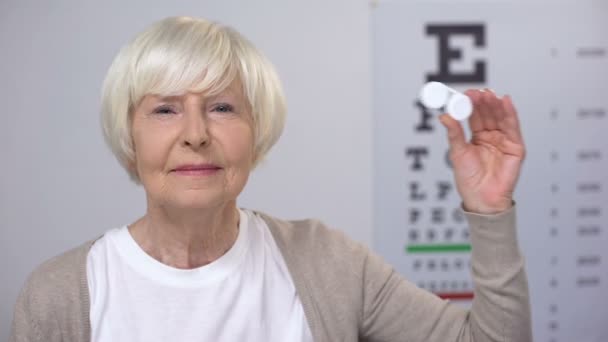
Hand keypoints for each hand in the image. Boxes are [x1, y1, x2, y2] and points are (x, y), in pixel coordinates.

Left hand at [439, 89, 524, 214]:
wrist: (481, 199)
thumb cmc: (469, 179)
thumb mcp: (457, 152)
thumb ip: (454, 133)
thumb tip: (444, 116)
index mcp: (477, 137)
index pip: (474, 116)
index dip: (470, 104)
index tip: (464, 94)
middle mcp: (491, 136)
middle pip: (488, 114)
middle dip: (483, 102)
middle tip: (476, 92)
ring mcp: (504, 140)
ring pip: (500, 118)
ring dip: (495, 105)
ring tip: (488, 94)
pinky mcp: (515, 147)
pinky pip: (513, 127)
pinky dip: (510, 113)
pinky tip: (505, 101)